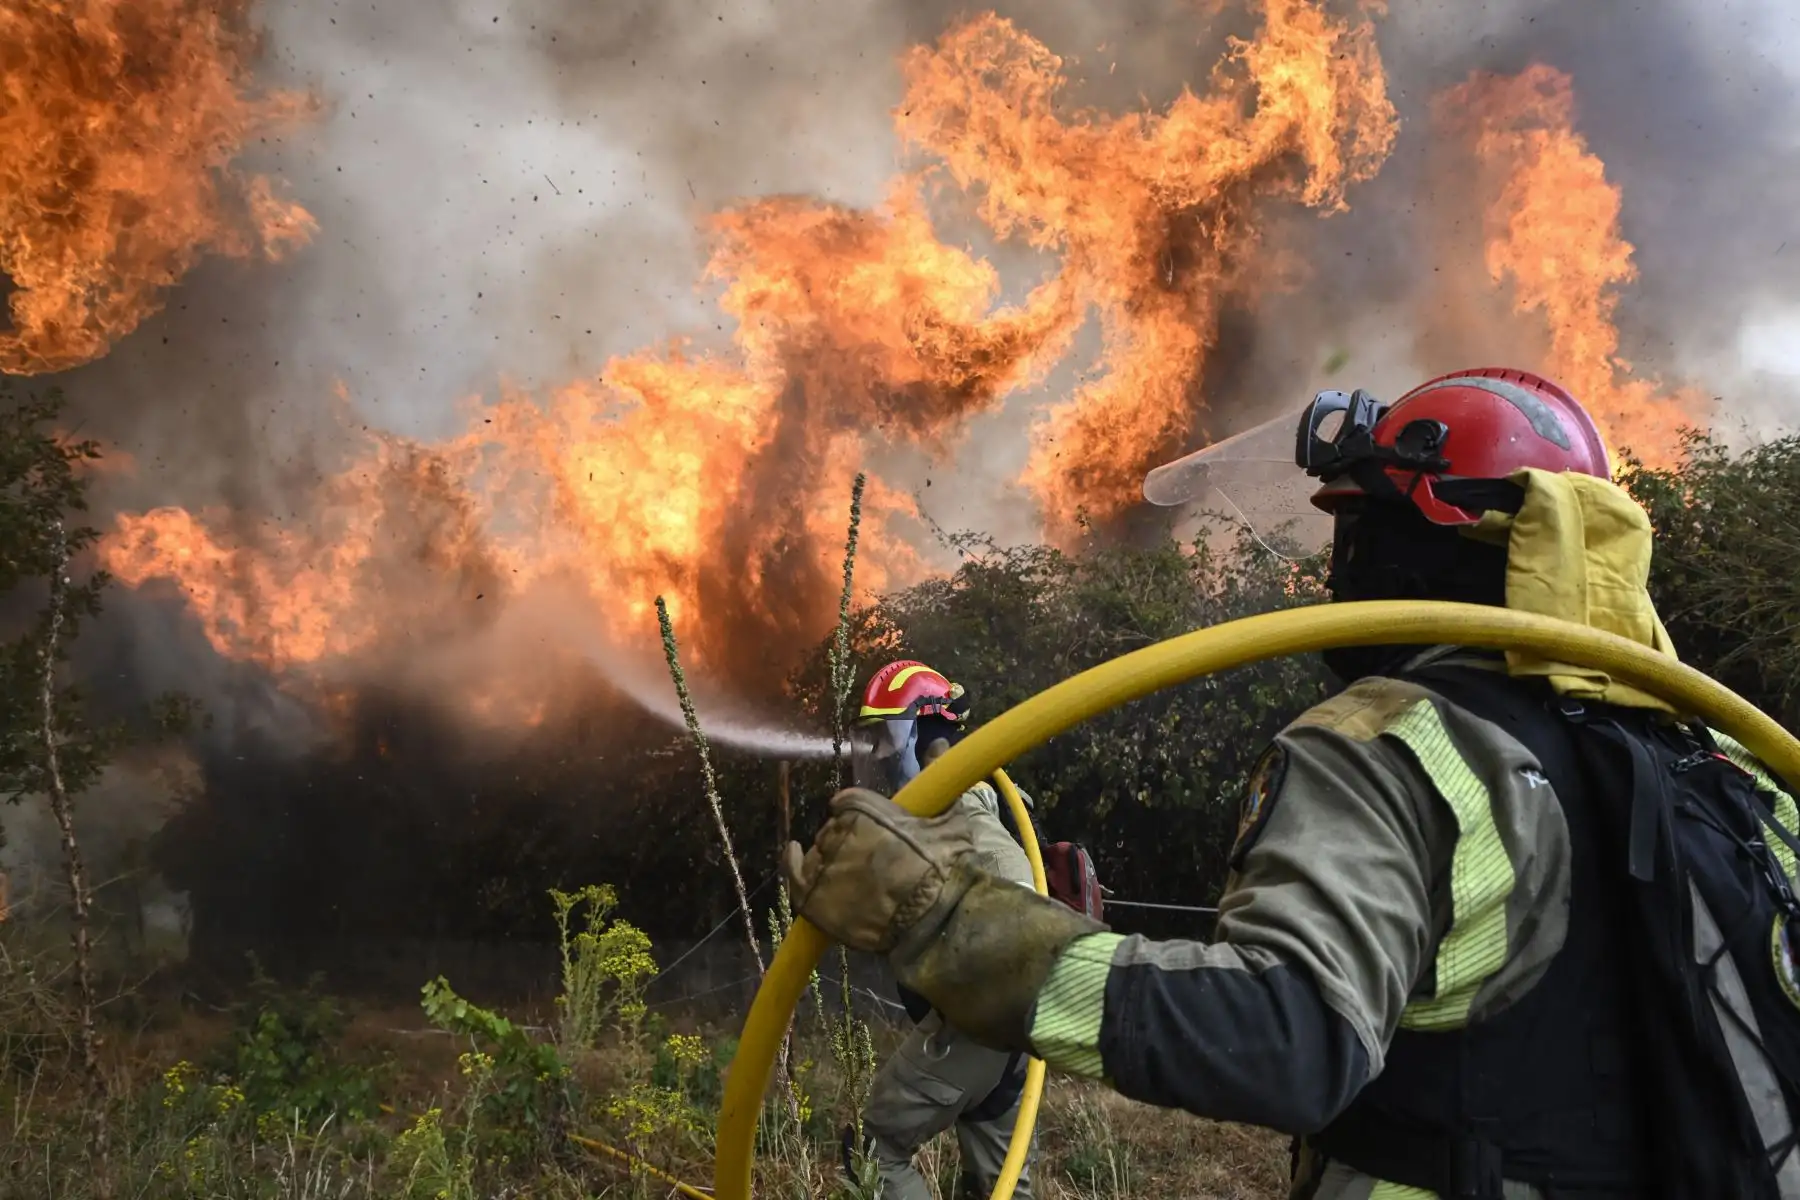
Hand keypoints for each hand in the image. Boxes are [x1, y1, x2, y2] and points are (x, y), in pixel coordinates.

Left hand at [781, 787, 978, 954]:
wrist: (936, 915)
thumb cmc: (944, 866)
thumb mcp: (949, 816)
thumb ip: (938, 774)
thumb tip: (939, 741)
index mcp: (864, 809)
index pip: (847, 803)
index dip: (857, 814)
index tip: (870, 826)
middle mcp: (838, 831)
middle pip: (832, 830)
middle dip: (848, 839)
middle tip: (871, 858)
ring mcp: (824, 864)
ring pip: (818, 852)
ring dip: (830, 858)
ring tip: (852, 874)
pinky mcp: (814, 895)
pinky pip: (794, 875)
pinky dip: (792, 864)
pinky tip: (796, 856)